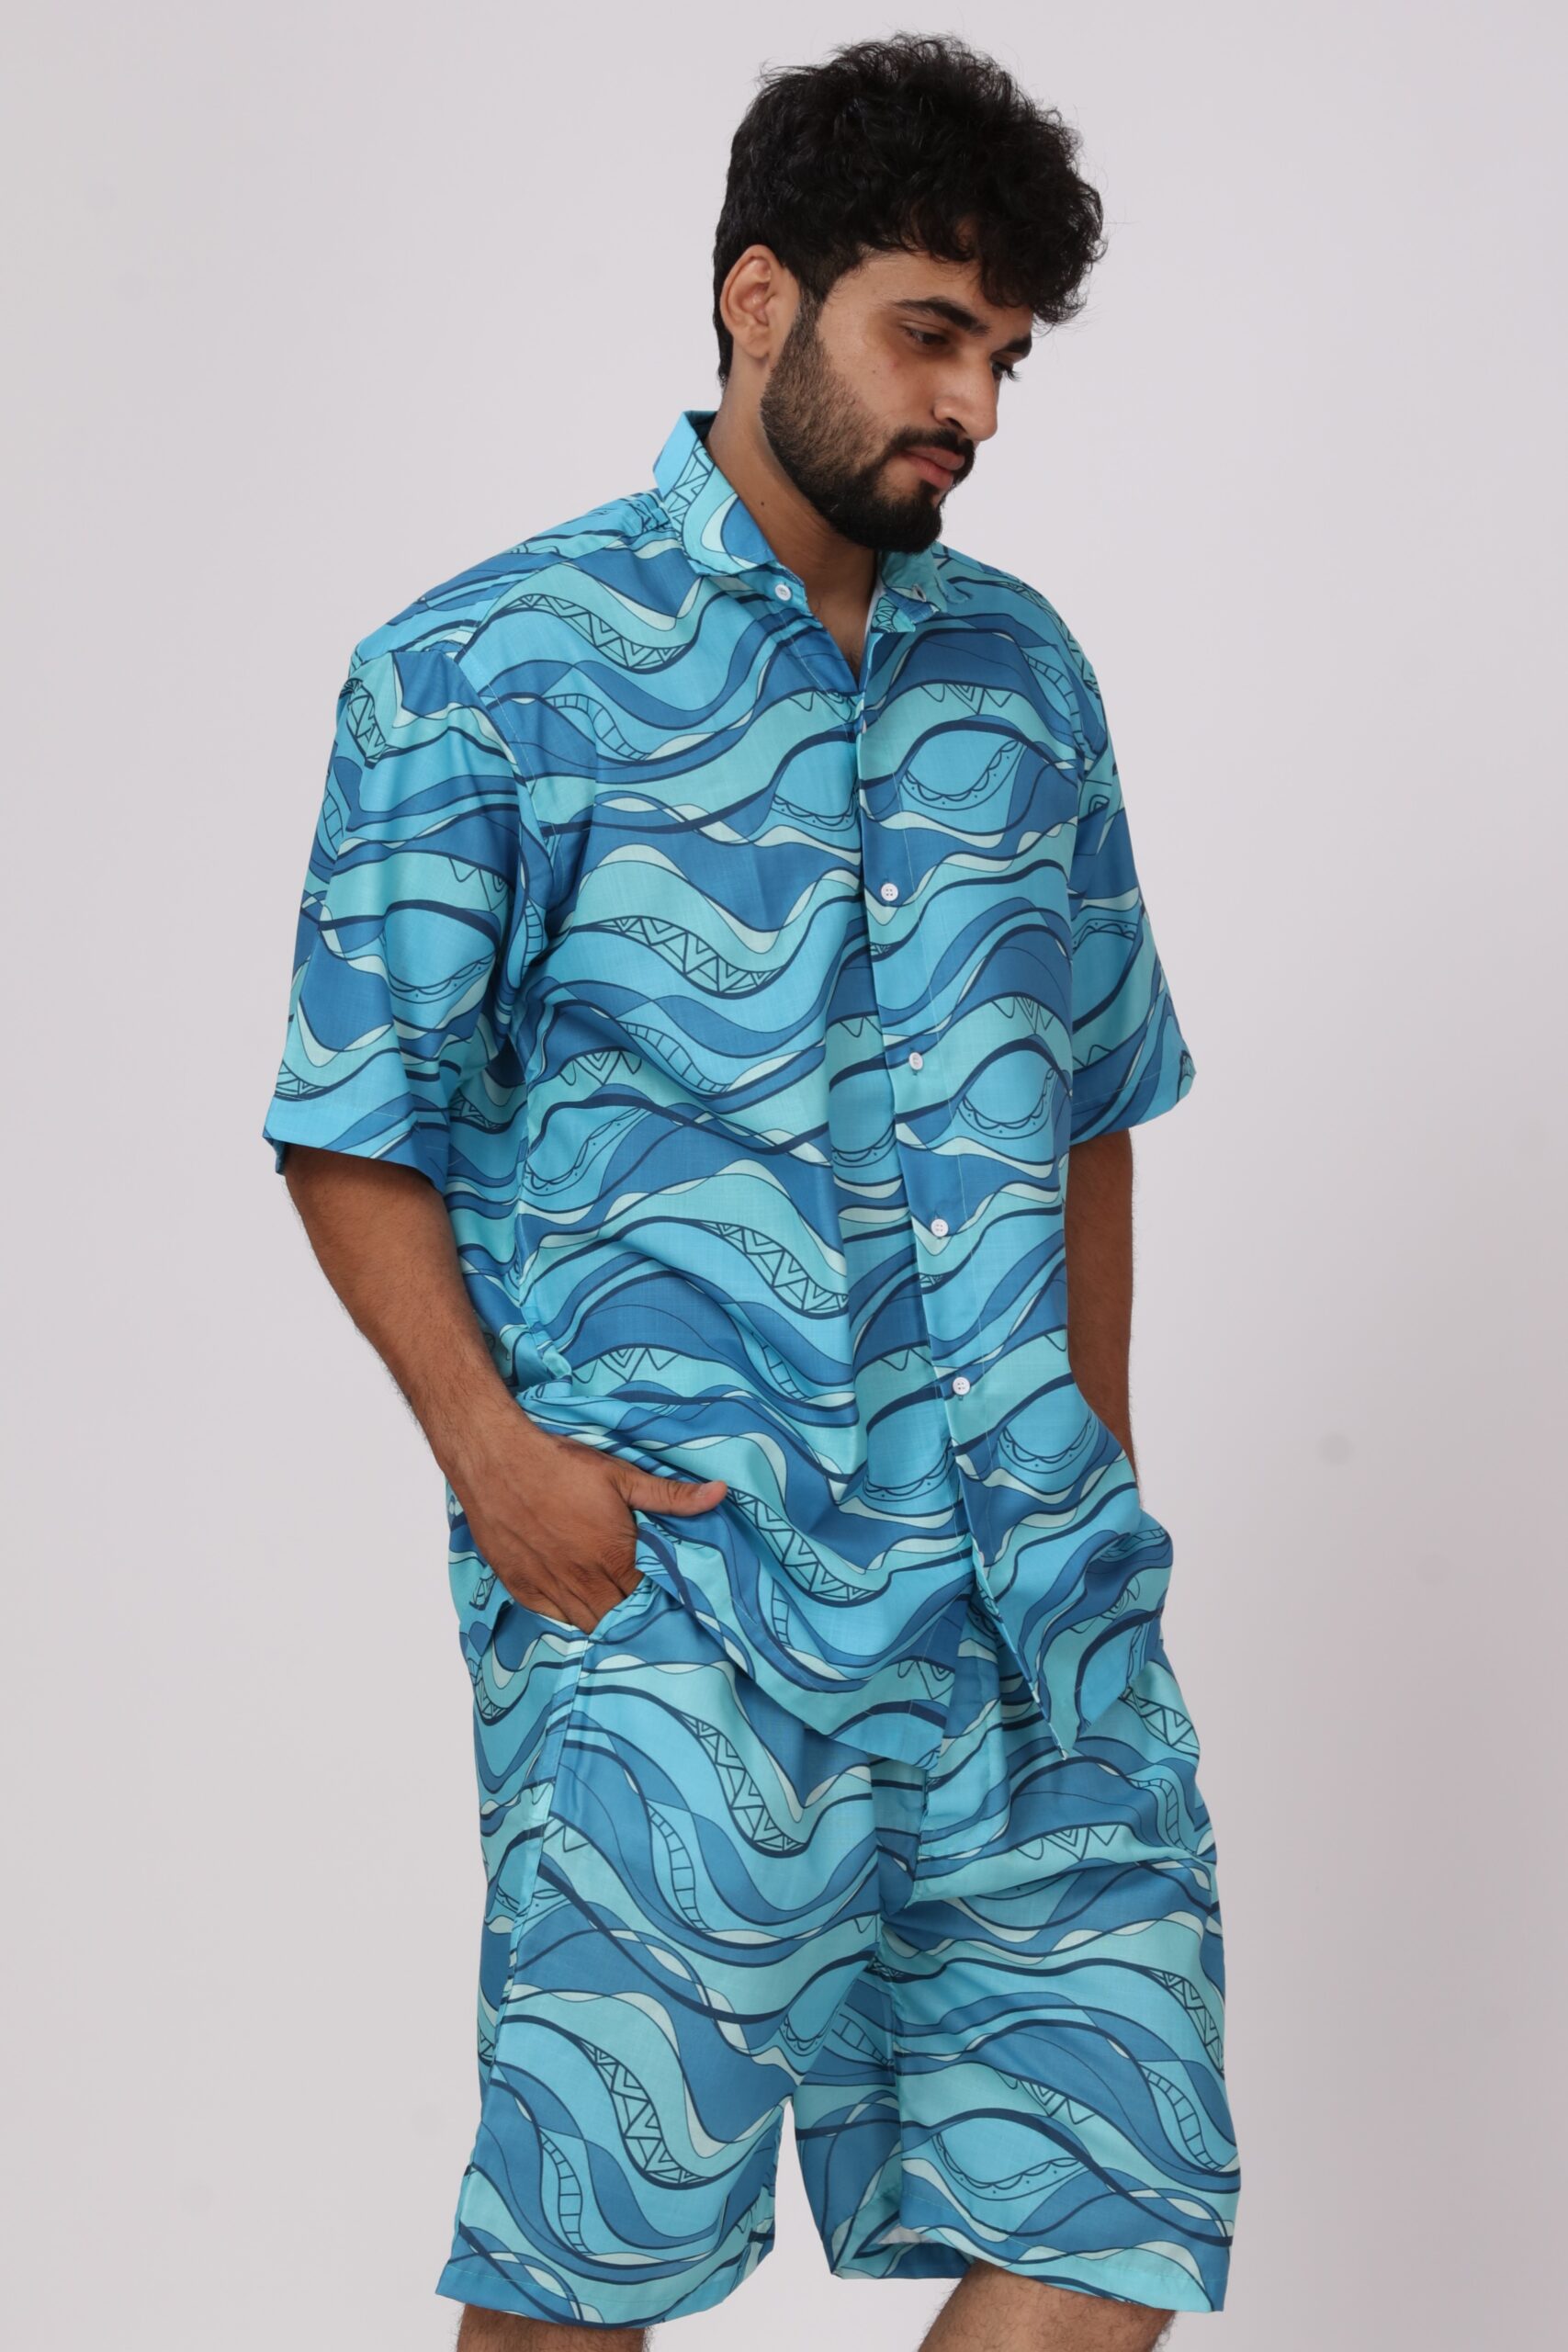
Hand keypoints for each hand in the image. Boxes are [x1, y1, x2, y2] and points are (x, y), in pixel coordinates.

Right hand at [455, 1409, 726, 1632]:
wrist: (497, 1461)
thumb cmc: (561, 1465)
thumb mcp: (622, 1476)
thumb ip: (672, 1495)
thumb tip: (720, 1492)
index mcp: (614, 1558)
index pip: (648, 1599)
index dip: (659, 1600)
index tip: (668, 1597)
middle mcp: (583, 1581)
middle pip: (618, 1618)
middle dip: (634, 1616)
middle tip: (644, 1607)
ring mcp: (549, 1588)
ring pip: (586, 1623)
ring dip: (603, 1619)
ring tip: (615, 1608)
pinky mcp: (521, 1587)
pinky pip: (552, 1616)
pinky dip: (568, 1614)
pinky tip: (577, 1601)